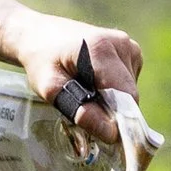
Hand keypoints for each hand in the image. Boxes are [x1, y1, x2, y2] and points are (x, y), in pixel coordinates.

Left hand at [6, 13, 152, 167]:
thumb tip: (111, 134)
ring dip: (111, 100)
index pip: (125, 98)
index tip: (102, 136)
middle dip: (112, 111)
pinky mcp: (130, 51)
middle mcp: (122, 44)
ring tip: (84, 90)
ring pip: (130, 91)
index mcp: (101, 49)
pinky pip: (128, 82)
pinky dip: (113, 90)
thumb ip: (79, 110)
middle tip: (84, 111)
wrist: (39, 34)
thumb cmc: (41, 61)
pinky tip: (92, 81)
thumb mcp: (49, 88)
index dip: (117, 121)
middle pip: (130, 96)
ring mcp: (129, 46)